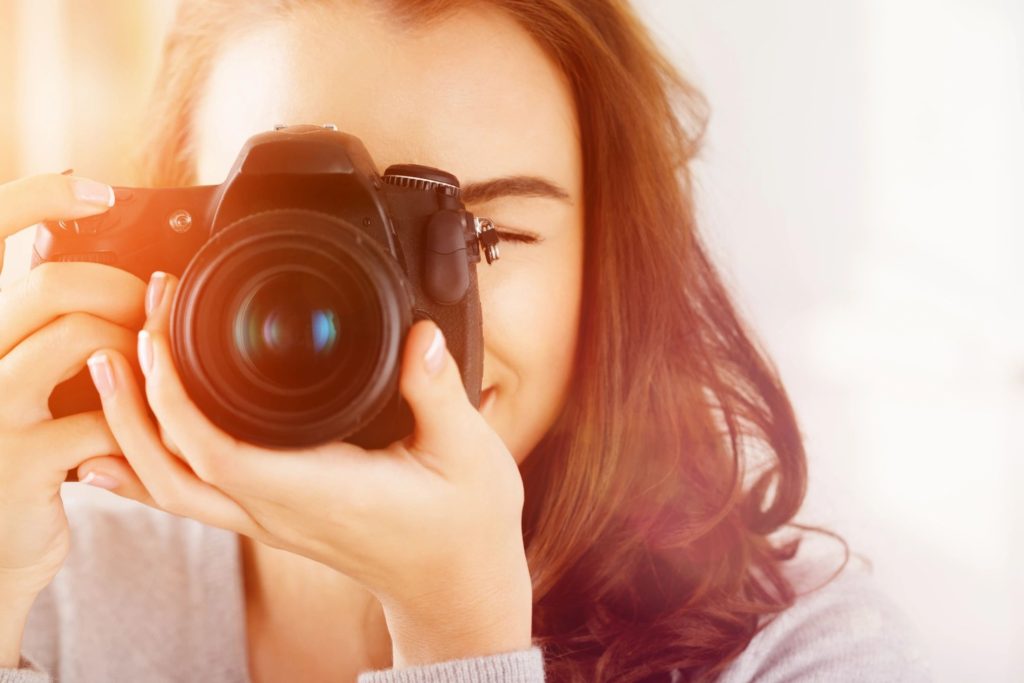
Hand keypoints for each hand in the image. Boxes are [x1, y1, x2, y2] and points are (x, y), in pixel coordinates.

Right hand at [0, 173, 144, 661]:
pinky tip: (141, 428)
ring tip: (153, 365)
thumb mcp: (6, 376)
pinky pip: (105, 417)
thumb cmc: (11, 448)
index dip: (35, 199)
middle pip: (50, 284)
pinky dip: (140, 418)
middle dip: (121, 288)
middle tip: (153, 307)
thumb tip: (69, 248)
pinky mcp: (20, 463)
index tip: (98, 191)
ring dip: (140, 348)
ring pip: (84, 340)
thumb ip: (28, 320)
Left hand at [84, 271, 532, 665]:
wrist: (455, 587)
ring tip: (108, 372)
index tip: (159, 336)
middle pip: (172, 473)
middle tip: (118, 339)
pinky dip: (149, 465)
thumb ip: (439, 391)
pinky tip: (121, 445)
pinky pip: (193, 496)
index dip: (174, 398)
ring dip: (132, 433)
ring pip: (172, 489)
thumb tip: (420, 335)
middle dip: (133, 407)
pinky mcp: (274, 517)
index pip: (219, 453)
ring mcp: (271, 520)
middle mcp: (282, 511)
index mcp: (321, 492)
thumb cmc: (463, 526)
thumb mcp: (470, 454)